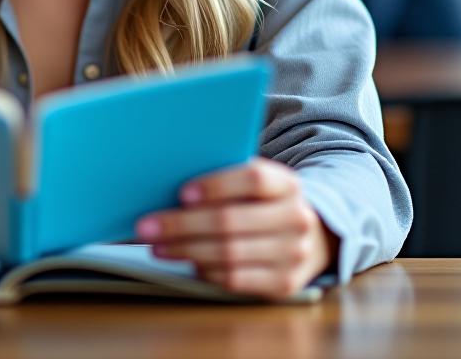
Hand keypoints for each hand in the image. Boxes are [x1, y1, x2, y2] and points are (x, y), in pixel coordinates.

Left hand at [134, 157, 337, 298]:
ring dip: (186, 251)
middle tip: (147, 226)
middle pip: (231, 221)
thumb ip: (224, 176)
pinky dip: (206, 271)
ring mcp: (294, 254)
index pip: (253, 179)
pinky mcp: (285, 284)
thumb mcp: (254, 181)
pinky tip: (185, 262)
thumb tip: (167, 178)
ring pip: (230, 254)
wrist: (313, 234)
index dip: (217, 185)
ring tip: (157, 246)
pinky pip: (237, 280)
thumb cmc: (263, 201)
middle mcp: (296, 218)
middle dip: (183, 225)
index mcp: (287, 183)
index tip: (182, 192)